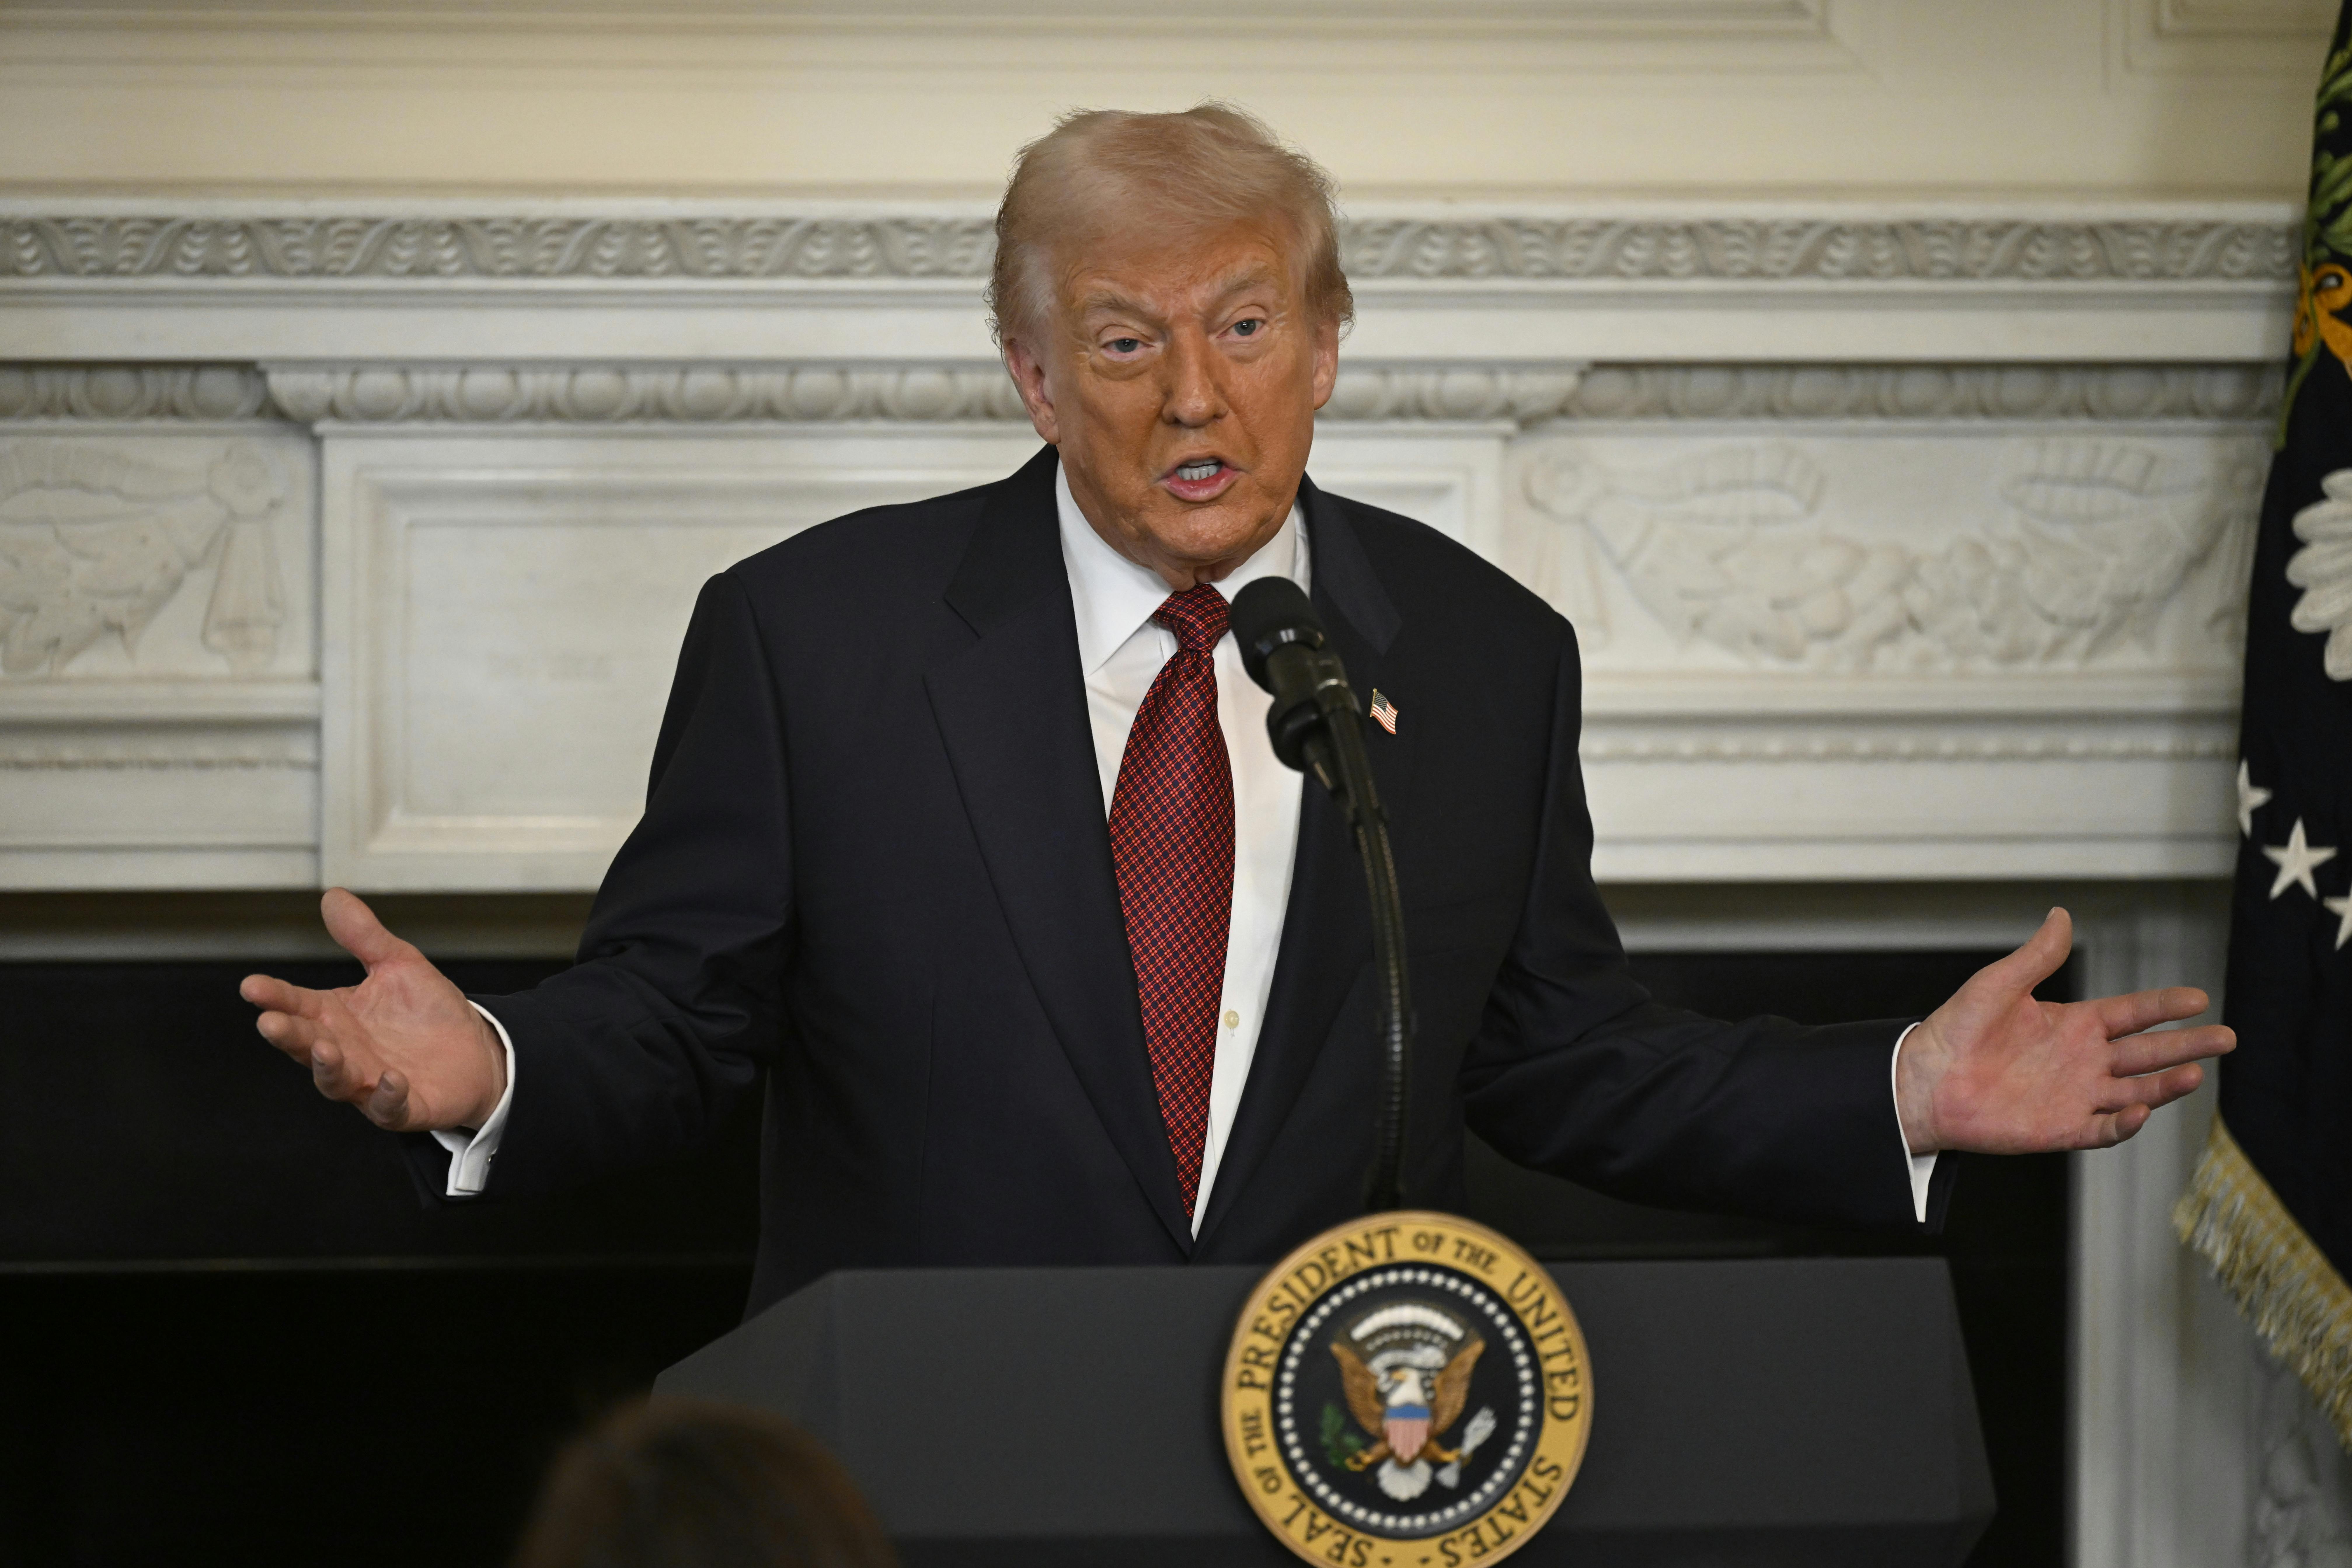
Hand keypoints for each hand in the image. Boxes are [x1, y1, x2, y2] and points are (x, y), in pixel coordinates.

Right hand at [241, 888, 506, 1132]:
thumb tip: (332, 896)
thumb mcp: (398, 964)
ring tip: (325, 1048)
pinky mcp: (403, 1107)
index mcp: (336, 1018)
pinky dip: (387, 1095)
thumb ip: (363, 936)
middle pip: (307, 1045)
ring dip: (328, 1067)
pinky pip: (389, 1107)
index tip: (251, 985)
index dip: (274, 997)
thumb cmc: (429, 1011)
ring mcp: (369, 1083)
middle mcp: (346, 1052)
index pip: (297, 1005)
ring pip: (336, 1081)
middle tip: (271, 1022)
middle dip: (289, 1035)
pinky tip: (392, 1078)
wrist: (477, 1050)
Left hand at [1896, 907, 2233, 1155]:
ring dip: (2166, 1085)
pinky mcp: (2061, 1128)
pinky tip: (2142, 1111)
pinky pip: (2103, 1128)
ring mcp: (2076, 1096)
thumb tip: (2061, 914)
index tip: (2199, 997)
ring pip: (2135, 1091)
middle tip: (2226, 1037)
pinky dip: (2124, 1123)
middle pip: (2147, 1053)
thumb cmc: (1957, 1029)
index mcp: (2073, 1024)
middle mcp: (2082, 1060)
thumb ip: (2037, 956)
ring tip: (2196, 1072)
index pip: (2132, 1014)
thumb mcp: (1999, 984)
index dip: (2165, 1006)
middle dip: (2187, 1045)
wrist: (1926, 1079)